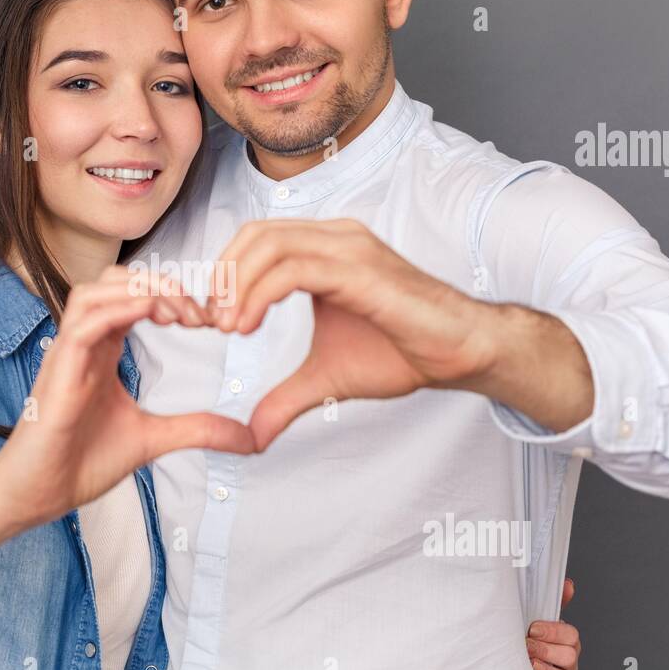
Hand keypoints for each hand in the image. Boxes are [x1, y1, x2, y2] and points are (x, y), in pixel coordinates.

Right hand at [0, 265, 255, 527]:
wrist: (39, 493)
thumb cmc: (81, 461)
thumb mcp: (155, 439)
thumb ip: (198, 430)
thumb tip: (249, 439)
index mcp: (103, 348)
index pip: (134, 296)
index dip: (172, 296)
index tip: (207, 320)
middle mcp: (84, 342)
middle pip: (115, 280)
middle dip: (161, 284)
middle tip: (197, 312)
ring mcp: (68, 352)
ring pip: (95, 291)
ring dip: (140, 290)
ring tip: (176, 312)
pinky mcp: (58, 369)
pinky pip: (84, 322)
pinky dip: (118, 310)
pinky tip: (150, 314)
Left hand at [206, 218, 497, 450]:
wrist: (460, 353)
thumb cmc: (402, 353)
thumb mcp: (325, 379)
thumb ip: (284, 398)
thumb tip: (253, 435)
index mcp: (324, 250)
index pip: (255, 241)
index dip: (224, 275)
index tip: (209, 321)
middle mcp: (334, 238)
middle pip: (254, 234)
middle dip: (222, 275)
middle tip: (208, 322)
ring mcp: (348, 248)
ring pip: (269, 244)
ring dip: (236, 284)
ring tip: (226, 327)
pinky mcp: (360, 270)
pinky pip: (295, 268)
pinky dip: (260, 293)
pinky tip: (248, 327)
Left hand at [526, 577, 580, 669]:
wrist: (518, 669)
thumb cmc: (532, 644)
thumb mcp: (540, 623)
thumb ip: (552, 605)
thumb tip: (568, 585)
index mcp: (566, 643)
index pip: (571, 635)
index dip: (553, 631)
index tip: (533, 629)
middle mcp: (568, 663)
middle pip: (570, 657)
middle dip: (546, 651)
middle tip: (527, 647)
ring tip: (531, 666)